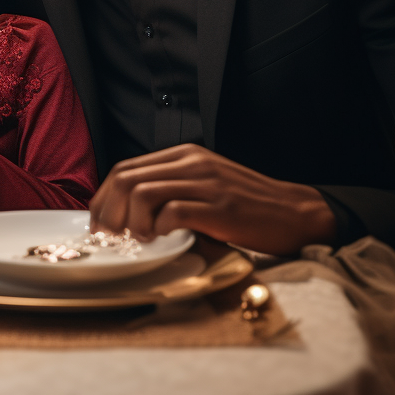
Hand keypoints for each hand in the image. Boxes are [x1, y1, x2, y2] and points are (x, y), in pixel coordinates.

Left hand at [88, 144, 337, 255]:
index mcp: (183, 155)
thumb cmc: (246, 205)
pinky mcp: (220, 208)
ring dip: (131, 221)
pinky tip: (165, 239)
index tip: (99, 224)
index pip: (124, 168)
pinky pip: (174, 212)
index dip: (103, 197)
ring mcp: (206, 183)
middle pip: (126, 179)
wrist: (296, 213)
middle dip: (108, 211)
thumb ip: (170, 186)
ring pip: (143, 193)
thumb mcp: (203, 183)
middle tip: (111, 237)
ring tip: (141, 239)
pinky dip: (160, 229)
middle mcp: (191, 162)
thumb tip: (125, 209)